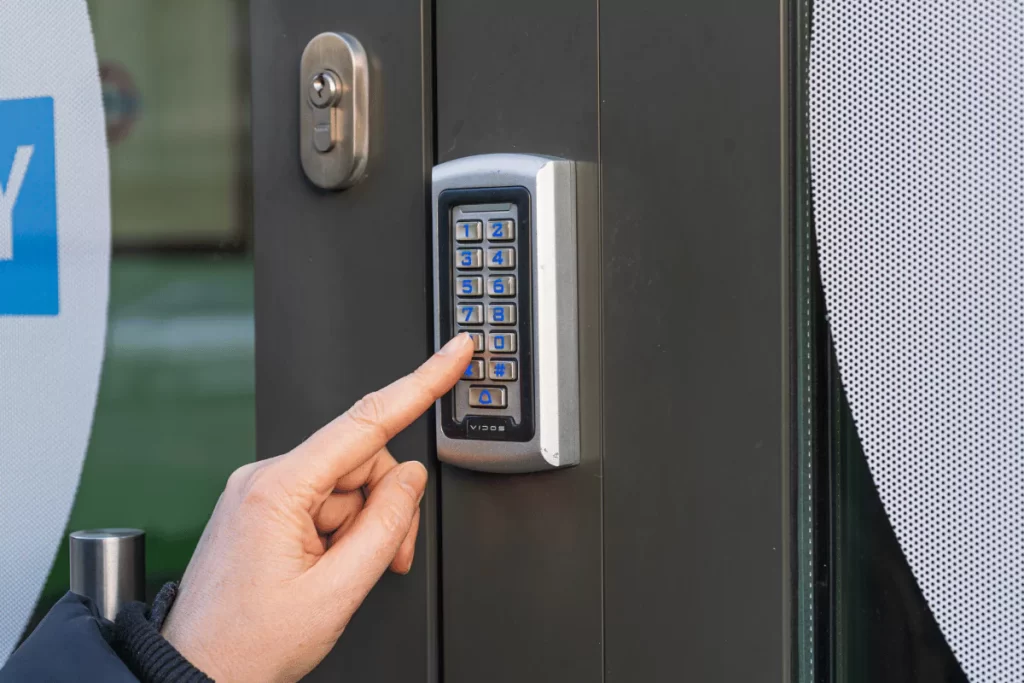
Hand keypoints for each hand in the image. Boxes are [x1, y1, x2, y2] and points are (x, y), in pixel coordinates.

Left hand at [161, 333, 473, 682]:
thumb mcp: (337, 591)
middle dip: (386, 509)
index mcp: (277, 488)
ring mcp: (263, 493)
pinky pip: (326, 503)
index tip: (452, 354)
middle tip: (387, 560)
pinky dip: (345, 533)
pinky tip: (332, 569)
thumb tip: (410, 477)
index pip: (365, 421)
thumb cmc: (248, 644)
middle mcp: (265, 479)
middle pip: (362, 462)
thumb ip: (385, 525)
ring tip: (348, 576)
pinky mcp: (266, 509)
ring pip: (349, 487)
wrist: (197, 674)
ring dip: (366, 528)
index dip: (419, 383)